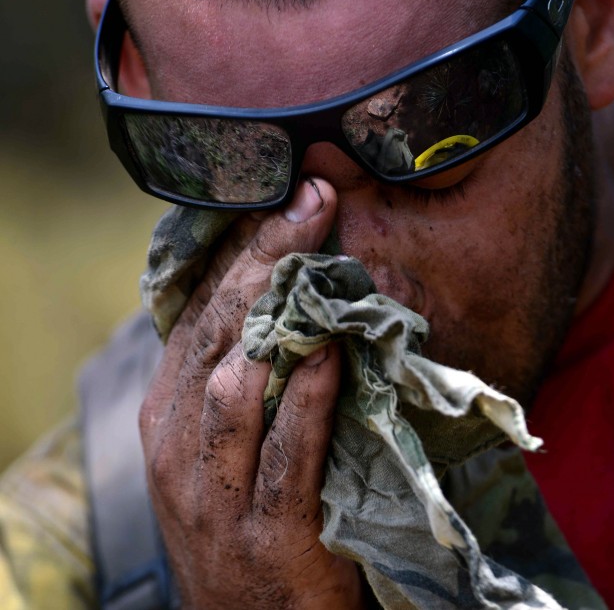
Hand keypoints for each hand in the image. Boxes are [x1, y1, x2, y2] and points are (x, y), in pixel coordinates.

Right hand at [139, 179, 363, 608]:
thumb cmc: (251, 519)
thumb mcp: (226, 446)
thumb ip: (244, 379)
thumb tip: (288, 297)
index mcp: (170, 415)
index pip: (199, 314)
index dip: (240, 251)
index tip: (286, 195)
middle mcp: (179, 446)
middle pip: (216, 333)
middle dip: (262, 260)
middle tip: (312, 198)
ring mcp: (216, 492)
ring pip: (235, 385)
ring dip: (278, 315)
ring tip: (318, 253)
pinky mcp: (264, 531)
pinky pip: (284, 454)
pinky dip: (305, 400)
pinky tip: (329, 353)